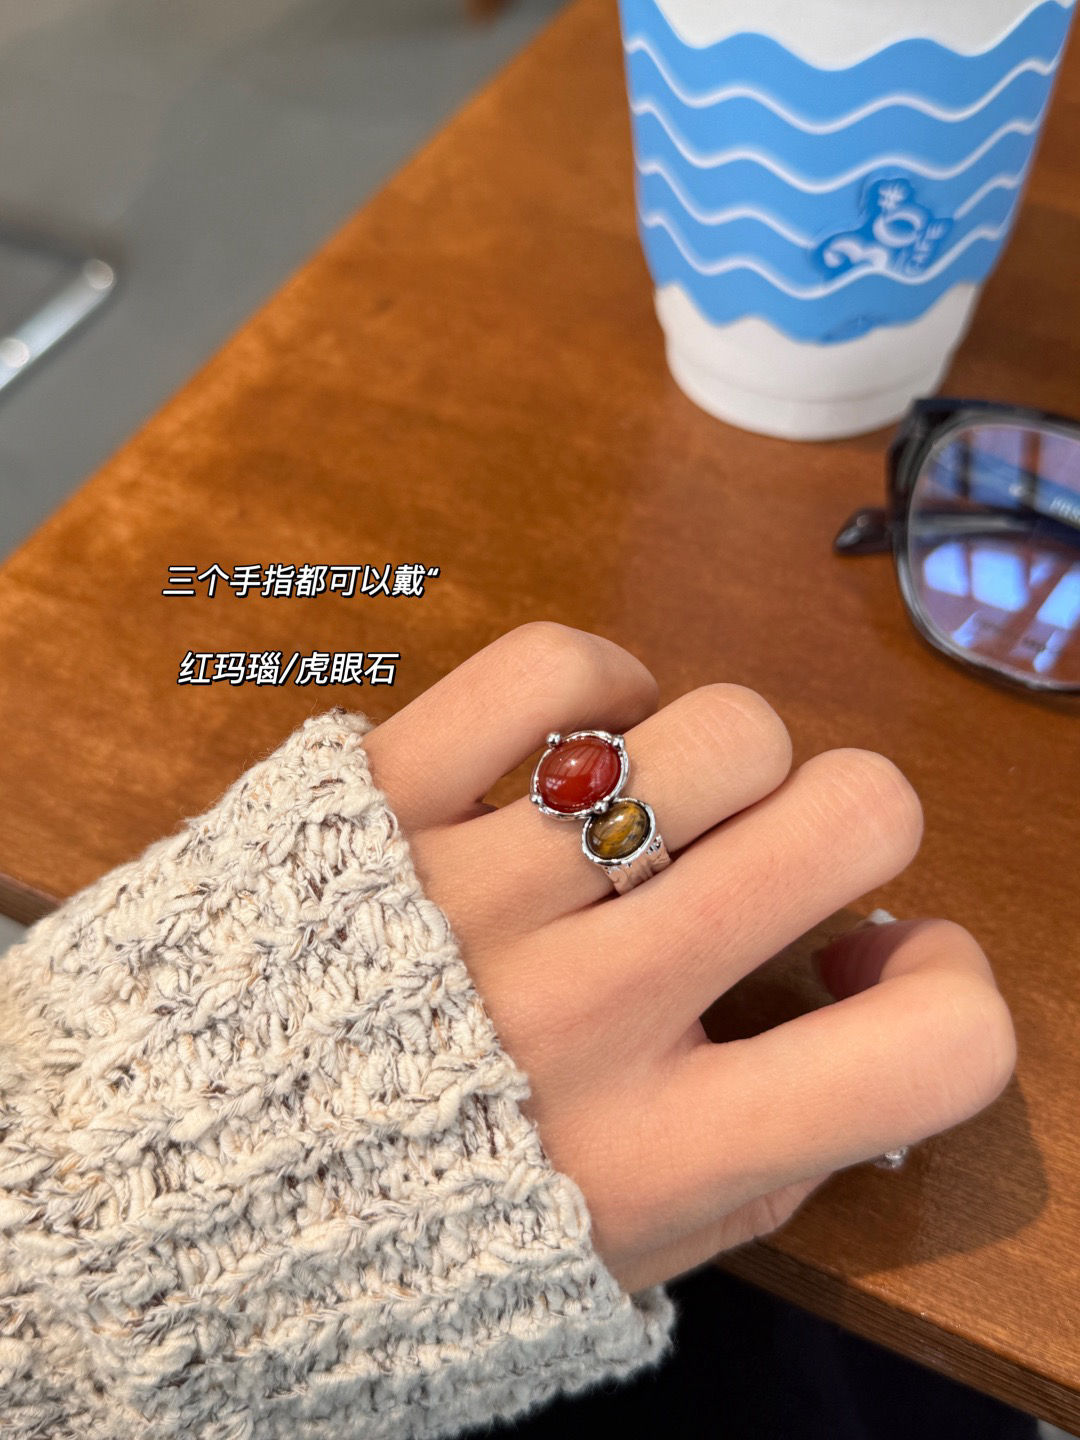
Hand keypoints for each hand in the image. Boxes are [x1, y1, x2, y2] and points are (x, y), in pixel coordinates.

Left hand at [361, 624, 1016, 1294]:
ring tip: (657, 813)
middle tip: (770, 866)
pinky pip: (555, 666)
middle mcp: (583, 1014)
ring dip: (724, 762)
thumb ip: (767, 1161)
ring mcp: (478, 890)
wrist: (165, 1188)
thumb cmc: (407, 1231)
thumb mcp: (614, 1264)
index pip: (933, 1044)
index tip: (874, 971)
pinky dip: (601, 684)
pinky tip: (580, 747)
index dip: (954, 986)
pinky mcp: (381, 799)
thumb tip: (868, 994)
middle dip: (854, 829)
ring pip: (721, 726)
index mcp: (655, 1153)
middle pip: (852, 815)